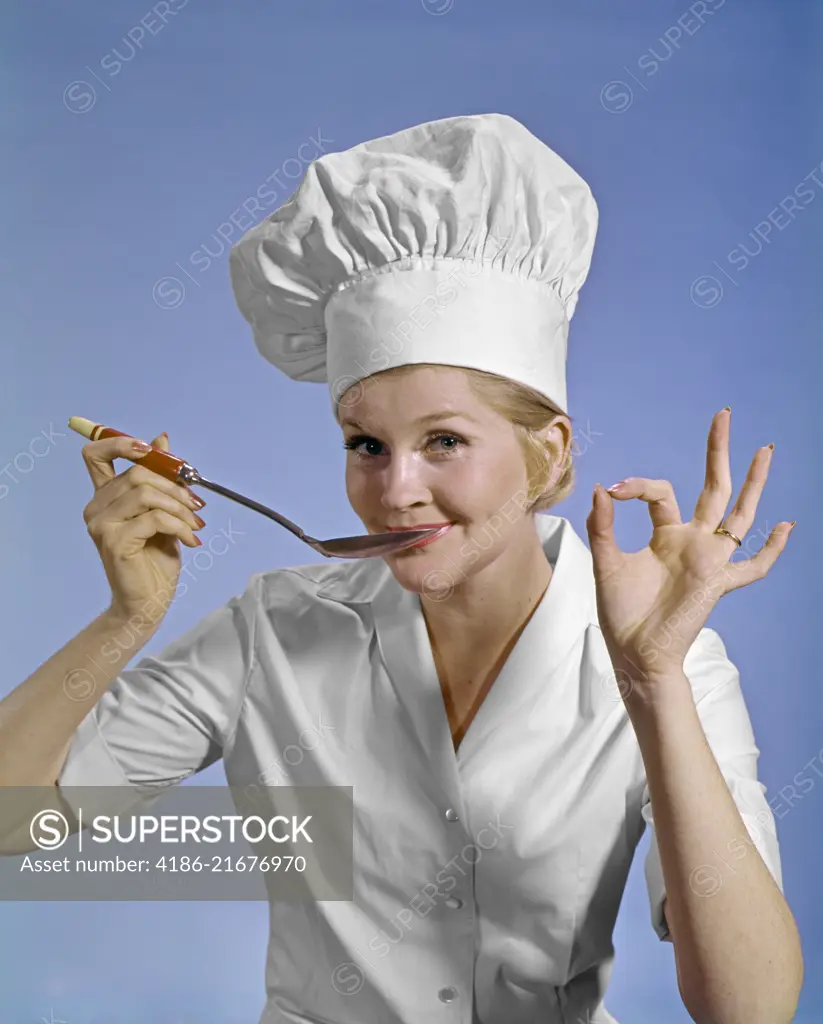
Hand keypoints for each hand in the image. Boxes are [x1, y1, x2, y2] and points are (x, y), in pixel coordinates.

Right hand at [81, 431, 205, 630]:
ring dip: (180, 507)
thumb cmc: (155, 559)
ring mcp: (101, 525)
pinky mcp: (114, 541)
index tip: (152, 450)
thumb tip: (163, 438)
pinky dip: (179, 526)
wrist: (148, 602)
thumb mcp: (164, 512)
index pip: (96, 455)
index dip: (121, 443)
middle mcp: (96, 508)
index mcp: (105, 497)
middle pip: (137, 474)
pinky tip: (190, 540)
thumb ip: (160, 479)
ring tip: (195, 526)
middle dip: (175, 487)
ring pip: (145, 494)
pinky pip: (153, 518)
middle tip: (198, 506)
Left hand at [585, 407, 794, 692]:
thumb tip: (602, 488)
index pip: (660, 492)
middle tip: (723, 415)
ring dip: (753, 484)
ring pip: (739, 514)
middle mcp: (691, 541)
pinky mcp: (718, 583)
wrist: (634, 653)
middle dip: (717, 452)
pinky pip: (753, 568)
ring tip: (765, 450)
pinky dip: (770, 551)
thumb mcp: (605, 563)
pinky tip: (784, 527)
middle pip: (712, 488)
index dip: (637, 485)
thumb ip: (604, 527)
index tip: (613, 490)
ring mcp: (709, 560)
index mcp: (664, 534)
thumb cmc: (620, 612)